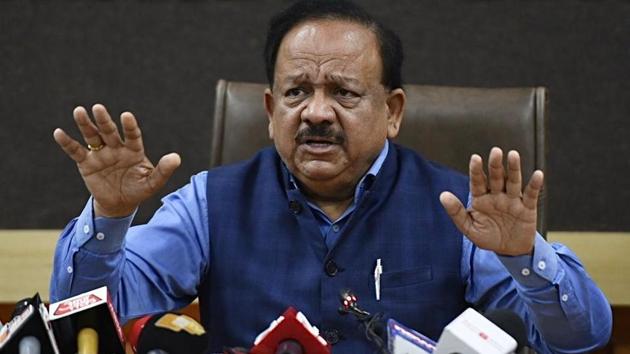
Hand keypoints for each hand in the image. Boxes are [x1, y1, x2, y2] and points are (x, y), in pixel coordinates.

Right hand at [53, 104, 180, 216]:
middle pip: (109, 131)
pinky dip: (67, 142)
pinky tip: (58, 132)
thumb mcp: (152, 183)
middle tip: (98, 108)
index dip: (129, 126)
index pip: (132, 135)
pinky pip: (76, 151)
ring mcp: (101, 153)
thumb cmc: (138, 190)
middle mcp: (116, 147)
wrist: (120, 204)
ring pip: (92, 136)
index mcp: (134, 150)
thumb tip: (176, 158)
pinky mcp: (86, 163)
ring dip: (85, 124)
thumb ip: (163, 170)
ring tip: (79, 111)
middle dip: (104, 120)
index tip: (126, 116)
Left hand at [439, 147, 543, 255]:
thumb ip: (456, 212)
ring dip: (514, 169)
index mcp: (480, 198)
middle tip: (495, 151)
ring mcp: (512, 200)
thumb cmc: (487, 237)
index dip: (476, 170)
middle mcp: (496, 195)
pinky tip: (537, 174)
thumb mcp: (469, 228)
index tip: (475, 158)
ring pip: (513, 181)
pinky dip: (535, 185)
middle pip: (496, 177)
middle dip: (495, 165)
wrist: (509, 250)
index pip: (477, 182)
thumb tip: (443, 195)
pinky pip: (531, 195)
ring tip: (513, 155)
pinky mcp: (527, 208)